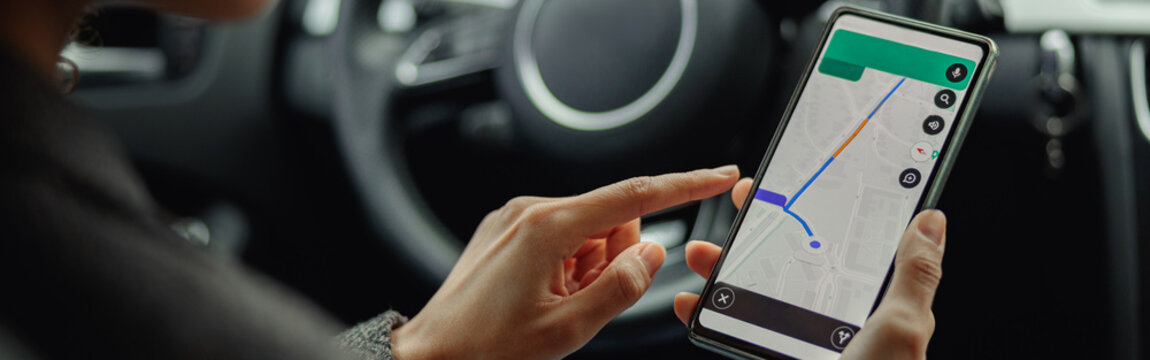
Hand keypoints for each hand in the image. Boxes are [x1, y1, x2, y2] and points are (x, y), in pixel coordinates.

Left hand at [391, 166, 740, 358]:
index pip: (634, 197)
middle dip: (614, 258)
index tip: (718, 177)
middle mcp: (530, 211)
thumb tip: (650, 256)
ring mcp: (515, 219)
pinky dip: (567, 265)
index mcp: (548, 228)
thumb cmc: (487, 350)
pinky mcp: (506, 230)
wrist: (430, 357)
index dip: (684, 186)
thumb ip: (620, 288)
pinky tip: (542, 295)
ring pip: (588, 231)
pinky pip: (560, 237)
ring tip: (555, 303)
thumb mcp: (566, 330)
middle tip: (583, 302)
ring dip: (588, 267)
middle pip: (612, 219)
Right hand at [673, 178, 946, 359]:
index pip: (847, 245)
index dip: (824, 208)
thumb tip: (933, 222)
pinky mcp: (768, 354)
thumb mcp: (903, 330)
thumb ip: (915, 275)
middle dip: (763, 230)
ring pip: (755, 290)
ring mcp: (797, 342)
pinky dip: (708, 314)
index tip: (802, 180)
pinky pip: (734, 331)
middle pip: (792, 260)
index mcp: (870, 309)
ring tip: (704, 252)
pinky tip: (693, 304)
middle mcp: (832, 323)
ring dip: (725, 266)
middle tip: (745, 203)